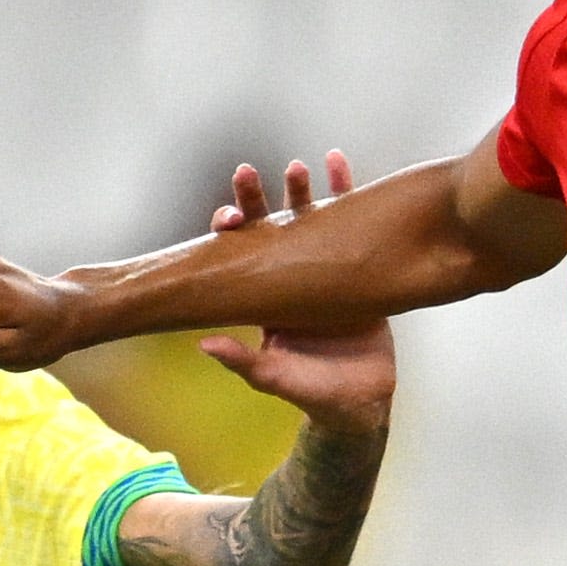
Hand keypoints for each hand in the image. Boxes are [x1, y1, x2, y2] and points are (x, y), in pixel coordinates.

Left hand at [196, 154, 396, 434]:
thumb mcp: (274, 377)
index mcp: (264, 295)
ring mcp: (325, 268)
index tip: (227, 217)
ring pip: (308, 220)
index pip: (240, 253)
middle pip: (268, 227)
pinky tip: (340, 164)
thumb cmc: (312, 392)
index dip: (231, 231)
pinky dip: (349, 193)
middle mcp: (291, 275)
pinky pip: (355, 225)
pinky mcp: (361, 266)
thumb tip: (203, 342)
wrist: (363, 401)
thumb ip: (243, 360)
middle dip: (256, 198)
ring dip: (301, 191)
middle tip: (247, 173)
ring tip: (297, 168)